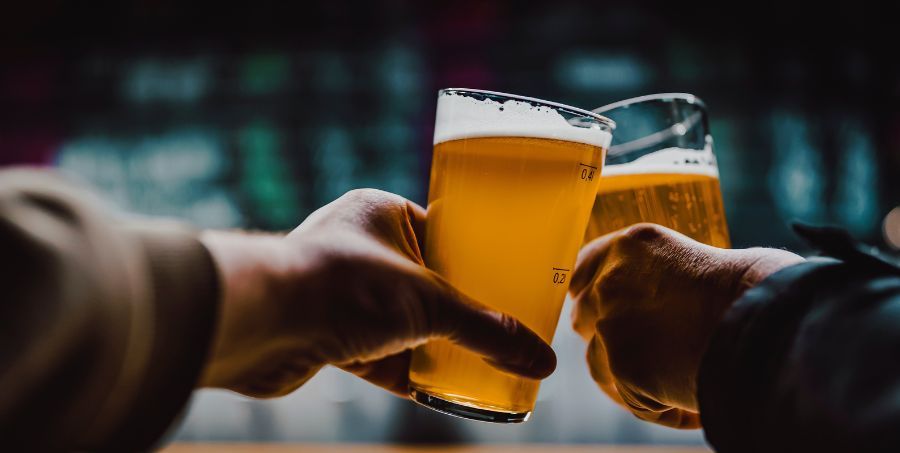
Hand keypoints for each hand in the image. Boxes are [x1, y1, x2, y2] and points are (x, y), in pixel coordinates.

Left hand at [198, 189, 555, 397]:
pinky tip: (448, 394)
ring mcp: (345, 295)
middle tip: (504, 330)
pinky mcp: (331, 337)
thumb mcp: (428, 304)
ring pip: (406, 325)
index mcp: (382, 215)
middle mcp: (362, 250)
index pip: (444, 234)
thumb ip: (485, 331)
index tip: (510, 281)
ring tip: (487, 366)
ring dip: (440, 348)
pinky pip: (383, 357)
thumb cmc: (341, 286)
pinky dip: (413, 376)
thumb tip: (540, 361)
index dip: (477, 260)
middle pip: (428, 285)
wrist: (260, 325)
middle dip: (461, 312)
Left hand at [570, 223, 802, 427]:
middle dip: (606, 334)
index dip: (591, 291)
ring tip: (676, 389)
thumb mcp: (699, 261)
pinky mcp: (625, 371)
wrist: (769, 319)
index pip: (583, 268)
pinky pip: (634, 400)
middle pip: (584, 315)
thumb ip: (662, 278)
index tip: (598, 306)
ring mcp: (612, 327)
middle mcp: (611, 282)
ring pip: (599, 364)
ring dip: (629, 379)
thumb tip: (660, 307)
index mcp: (631, 246)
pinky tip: (694, 411)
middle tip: (644, 351)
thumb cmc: (757, 288)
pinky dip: (661, 409)